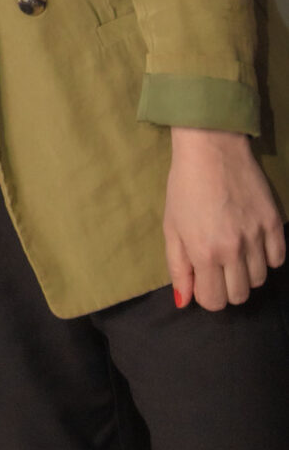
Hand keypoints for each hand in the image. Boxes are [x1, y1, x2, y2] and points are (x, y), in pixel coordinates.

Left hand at [164, 126, 286, 310]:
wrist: (211, 147)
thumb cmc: (184, 186)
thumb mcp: (171, 227)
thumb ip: (178, 267)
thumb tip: (184, 301)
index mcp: (204, 252)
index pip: (215, 302)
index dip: (207, 295)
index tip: (203, 278)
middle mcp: (234, 250)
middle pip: (239, 296)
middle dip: (226, 286)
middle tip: (218, 265)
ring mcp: (257, 237)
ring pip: (260, 280)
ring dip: (246, 273)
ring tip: (234, 251)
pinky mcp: (274, 223)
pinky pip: (278, 259)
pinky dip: (266, 257)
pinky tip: (253, 243)